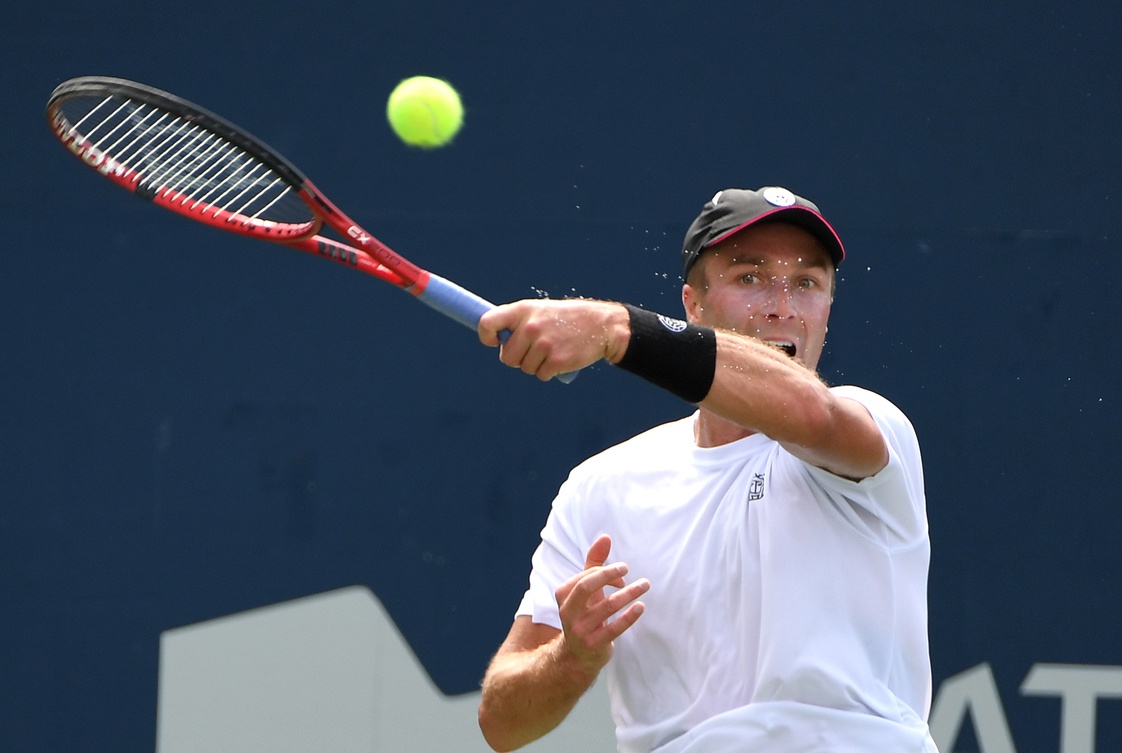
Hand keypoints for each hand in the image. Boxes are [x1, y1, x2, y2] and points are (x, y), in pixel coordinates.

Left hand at [478, 299, 629, 380]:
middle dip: (518, 358)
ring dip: (536, 365)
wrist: (600, 325)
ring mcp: (543, 344)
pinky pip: (541, 375)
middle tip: (535, 349)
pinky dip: (549, 372)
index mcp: (523, 310)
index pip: (488, 323)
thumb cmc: (566, 318)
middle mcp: (530, 327)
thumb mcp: (541, 310)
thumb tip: (498, 339)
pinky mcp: (556, 361)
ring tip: (552, 350)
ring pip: (525, 368)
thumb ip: (519, 321)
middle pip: (507, 357)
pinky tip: (560, 358)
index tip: (495, 342)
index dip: (487, 336)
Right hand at [554, 534, 648, 674]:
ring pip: (606, 607)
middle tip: (627, 568)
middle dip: (607, 575)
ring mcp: (580, 630)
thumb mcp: (586, 590)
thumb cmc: (584, 614)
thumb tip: (605, 537)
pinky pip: (614, 628)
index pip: (585, 576)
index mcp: (563, 595)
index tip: (622, 573)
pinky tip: (641, 606)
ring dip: (628, 594)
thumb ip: (594, 562)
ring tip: (645, 585)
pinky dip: (629, 616)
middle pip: (585, 587)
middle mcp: (568, 612)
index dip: (605, 571)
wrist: (577, 656)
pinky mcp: (595, 645)